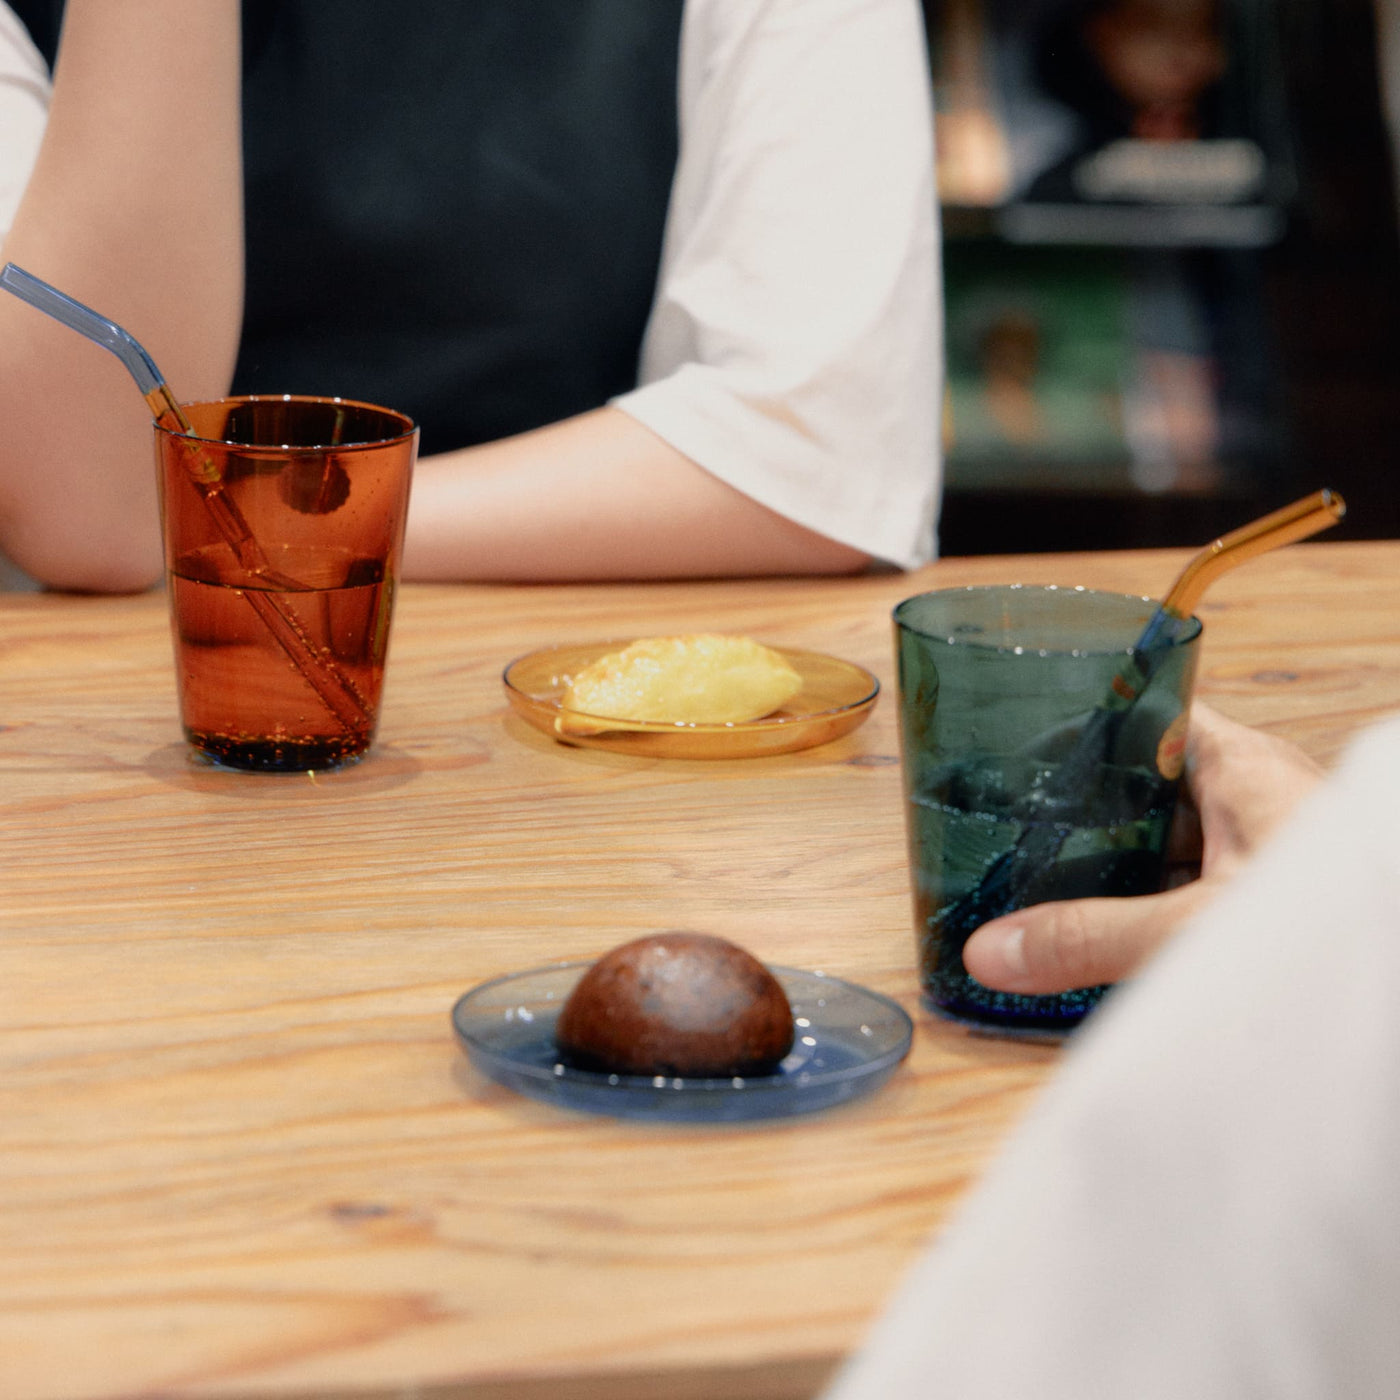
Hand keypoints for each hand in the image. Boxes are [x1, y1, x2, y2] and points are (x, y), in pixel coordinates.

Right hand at [961, 703, 1324, 994]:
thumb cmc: (1342, 918)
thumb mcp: (1194, 929)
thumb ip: (1090, 940)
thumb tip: (993, 950)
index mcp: (1235, 764)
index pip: (1143, 707)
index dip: (1081, 721)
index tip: (1023, 749)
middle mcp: (1255, 793)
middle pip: (1148, 781)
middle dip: (1087, 814)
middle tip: (1019, 840)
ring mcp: (1270, 846)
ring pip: (1176, 840)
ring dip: (1124, 869)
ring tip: (1052, 895)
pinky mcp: (1281, 895)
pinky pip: (1201, 885)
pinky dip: (1161, 907)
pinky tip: (1123, 942)